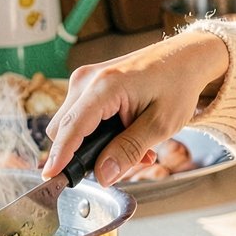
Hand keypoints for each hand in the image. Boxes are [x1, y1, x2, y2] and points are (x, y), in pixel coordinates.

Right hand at [41, 31, 227, 185]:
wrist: (185, 57)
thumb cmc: (178, 85)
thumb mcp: (161, 125)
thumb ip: (129, 150)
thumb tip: (103, 175)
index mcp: (105, 86)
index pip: (71, 127)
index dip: (60, 155)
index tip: (50, 177)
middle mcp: (87, 79)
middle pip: (63, 129)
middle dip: (86, 154)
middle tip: (126, 162)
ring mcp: (86, 80)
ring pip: (70, 125)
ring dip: (94, 144)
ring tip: (135, 148)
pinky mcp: (88, 84)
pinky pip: (81, 116)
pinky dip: (97, 132)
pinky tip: (127, 134)